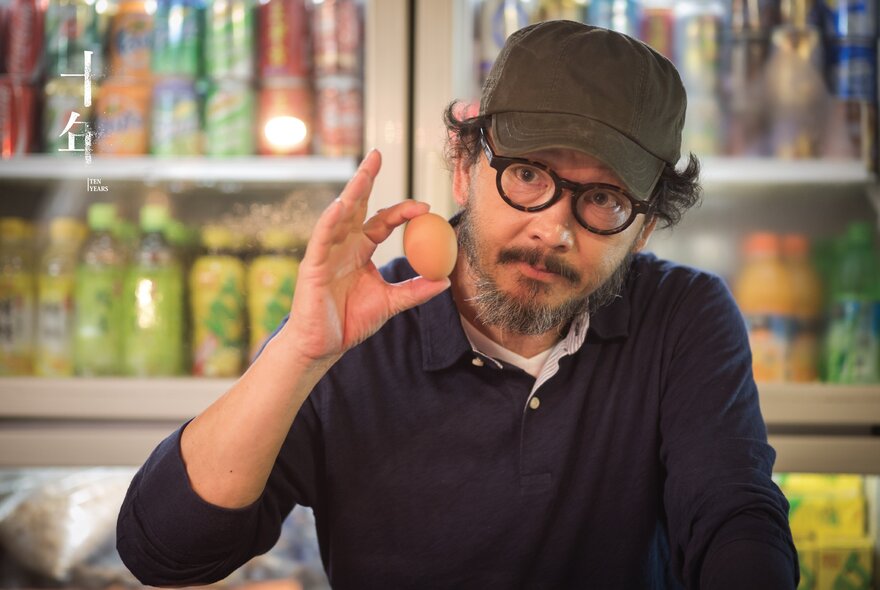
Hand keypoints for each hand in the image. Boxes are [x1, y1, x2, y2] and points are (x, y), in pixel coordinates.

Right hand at [281, 150, 450, 362]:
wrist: (323, 346)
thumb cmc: (350, 322)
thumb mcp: (390, 304)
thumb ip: (415, 291)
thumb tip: (445, 280)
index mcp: (360, 251)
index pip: (382, 222)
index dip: (402, 211)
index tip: (425, 207)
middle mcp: (342, 246)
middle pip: (356, 206)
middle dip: (365, 179)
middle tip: (377, 154)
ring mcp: (325, 253)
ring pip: (339, 216)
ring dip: (351, 193)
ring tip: (363, 172)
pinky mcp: (312, 265)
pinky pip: (321, 240)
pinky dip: (329, 221)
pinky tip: (339, 206)